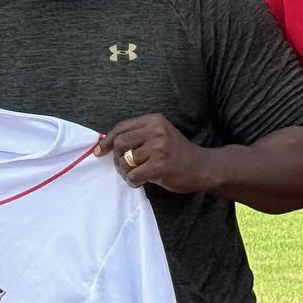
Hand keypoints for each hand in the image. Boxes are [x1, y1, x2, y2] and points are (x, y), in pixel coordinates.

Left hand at [97, 114, 215, 193]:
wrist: (203, 167)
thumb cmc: (178, 154)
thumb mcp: (160, 135)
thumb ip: (139, 136)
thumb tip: (106, 145)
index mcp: (154, 120)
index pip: (121, 127)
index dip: (106, 140)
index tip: (99, 151)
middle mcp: (156, 131)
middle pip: (120, 143)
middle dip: (117, 158)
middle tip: (124, 167)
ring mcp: (158, 148)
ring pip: (125, 161)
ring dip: (126, 172)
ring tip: (136, 175)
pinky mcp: (160, 165)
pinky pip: (133, 175)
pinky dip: (132, 181)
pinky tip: (140, 182)